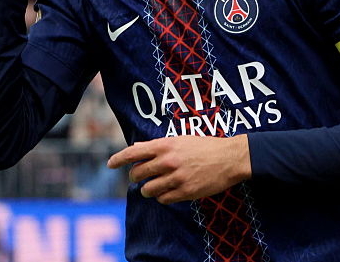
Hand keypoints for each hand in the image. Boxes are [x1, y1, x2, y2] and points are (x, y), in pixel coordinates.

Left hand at [107, 135, 251, 204]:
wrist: (229, 158)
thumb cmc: (204, 146)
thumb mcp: (180, 139)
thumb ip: (157, 145)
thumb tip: (136, 147)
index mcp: (166, 145)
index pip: (134, 152)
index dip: (119, 159)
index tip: (110, 164)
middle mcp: (168, 161)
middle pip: (137, 174)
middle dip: (135, 177)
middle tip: (139, 178)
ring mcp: (176, 178)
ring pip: (148, 190)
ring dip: (147, 190)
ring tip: (153, 187)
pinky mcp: (185, 192)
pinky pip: (163, 199)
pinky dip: (162, 197)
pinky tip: (168, 192)